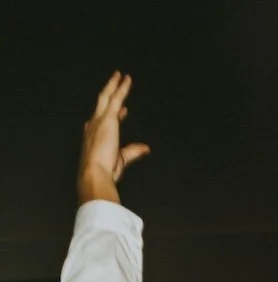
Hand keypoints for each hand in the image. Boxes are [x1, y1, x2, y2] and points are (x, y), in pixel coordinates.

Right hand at [79, 72, 148, 205]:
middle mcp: (94, 125)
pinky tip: (127, 79)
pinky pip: (115, 98)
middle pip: (101, 104)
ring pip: (106, 97)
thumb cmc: (105, 170)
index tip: (122, 111)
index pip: (104, 121)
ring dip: (114, 85)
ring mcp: (100, 119)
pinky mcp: (108, 118)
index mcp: (94, 136)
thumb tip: (146, 148)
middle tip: (116, 83)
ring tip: (120, 76)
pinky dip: (121, 88)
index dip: (113, 115)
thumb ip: (133, 151)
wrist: (95, 172)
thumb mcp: (121, 159)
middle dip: (109, 93)